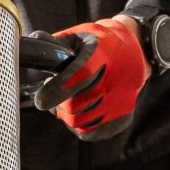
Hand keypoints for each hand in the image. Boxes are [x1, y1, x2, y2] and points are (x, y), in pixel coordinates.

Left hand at [38, 15, 149, 139]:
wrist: (135, 54)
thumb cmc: (102, 45)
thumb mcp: (80, 36)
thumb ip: (56, 43)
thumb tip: (33, 39)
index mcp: (102, 56)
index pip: (79, 76)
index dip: (57, 90)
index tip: (41, 100)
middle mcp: (113, 82)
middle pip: (75, 106)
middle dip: (57, 103)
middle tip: (53, 93)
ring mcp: (118, 104)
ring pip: (79, 122)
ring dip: (66, 114)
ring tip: (66, 100)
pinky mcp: (120, 119)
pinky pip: (89, 132)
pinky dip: (77, 125)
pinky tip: (77, 111)